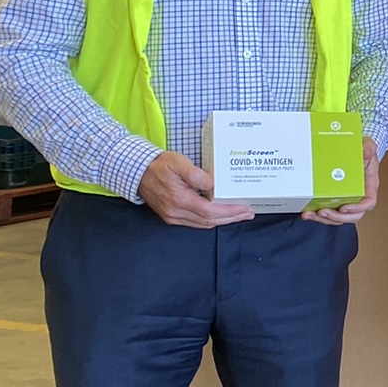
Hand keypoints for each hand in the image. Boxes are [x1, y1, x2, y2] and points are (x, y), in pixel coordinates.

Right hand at [137, 151, 254, 227]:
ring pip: (203, 223)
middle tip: (248, 213)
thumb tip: (211, 184)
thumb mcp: (178, 163)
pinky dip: (210, 220)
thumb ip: (195, 174)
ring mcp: (173, 216)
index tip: (244, 208)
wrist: (138, 172)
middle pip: (210, 220)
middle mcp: (176, 212)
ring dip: (223, 220)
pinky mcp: (171, 216)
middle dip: (231, 218)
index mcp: (179, 200)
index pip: (210, 211)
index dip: (229, 211)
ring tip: (239, 215)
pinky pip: (195, 222)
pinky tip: (220, 215)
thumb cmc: (159, 165)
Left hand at [302, 138, 379, 225]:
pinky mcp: (336, 199)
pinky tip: (308, 213)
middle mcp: (360, 196)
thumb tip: (365, 152)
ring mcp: (348, 199)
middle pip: (353, 215)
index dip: (357, 208)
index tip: (344, 208)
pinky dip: (319, 215)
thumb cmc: (365, 151)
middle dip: (336, 217)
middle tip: (322, 212)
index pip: (368, 203)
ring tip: (311, 214)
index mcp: (369, 186)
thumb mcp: (369, 146)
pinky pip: (330, 212)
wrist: (358, 151)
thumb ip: (369, 148)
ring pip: (339, 217)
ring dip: (325, 219)